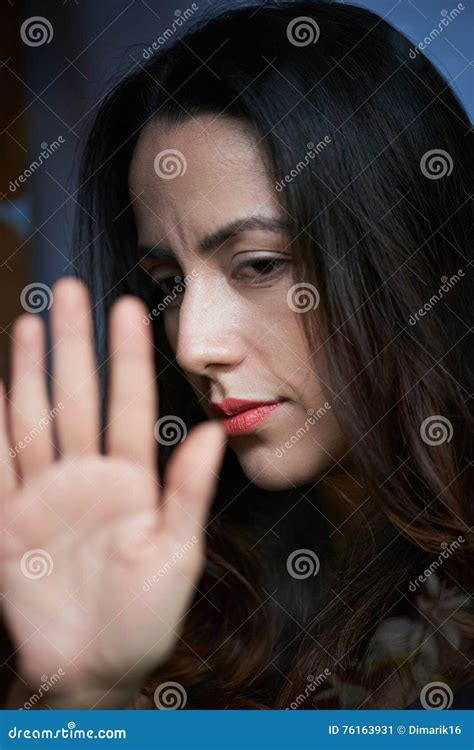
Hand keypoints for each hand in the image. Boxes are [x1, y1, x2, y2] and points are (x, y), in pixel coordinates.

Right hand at [0, 278, 225, 706]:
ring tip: (30, 321)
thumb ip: (188, 493)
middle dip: (73, 344)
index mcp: (131, 482)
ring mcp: (45, 495)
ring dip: (30, 371)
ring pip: (36, 418)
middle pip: (77, 397)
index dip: (128, 356)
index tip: (128, 308)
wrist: (93, 669)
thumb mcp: (175, 556)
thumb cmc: (144, 619)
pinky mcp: (10, 521)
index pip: (128, 404)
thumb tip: (212, 432)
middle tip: (69, 290)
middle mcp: (87, 477)